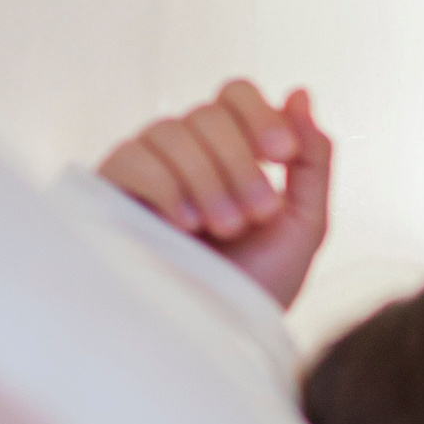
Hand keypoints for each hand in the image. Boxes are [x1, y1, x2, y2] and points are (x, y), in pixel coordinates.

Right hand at [97, 81, 330, 309]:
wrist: (221, 331)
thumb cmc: (262, 281)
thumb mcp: (304, 221)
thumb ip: (311, 159)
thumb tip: (299, 92)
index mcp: (234, 150)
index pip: (236, 94)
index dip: (259, 115)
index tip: (282, 156)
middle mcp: (187, 151)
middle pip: (208, 112)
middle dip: (240, 162)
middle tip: (256, 214)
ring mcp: (148, 168)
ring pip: (171, 131)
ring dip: (208, 179)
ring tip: (222, 229)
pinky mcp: (113, 192)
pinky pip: (132, 158)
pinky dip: (166, 187)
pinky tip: (183, 225)